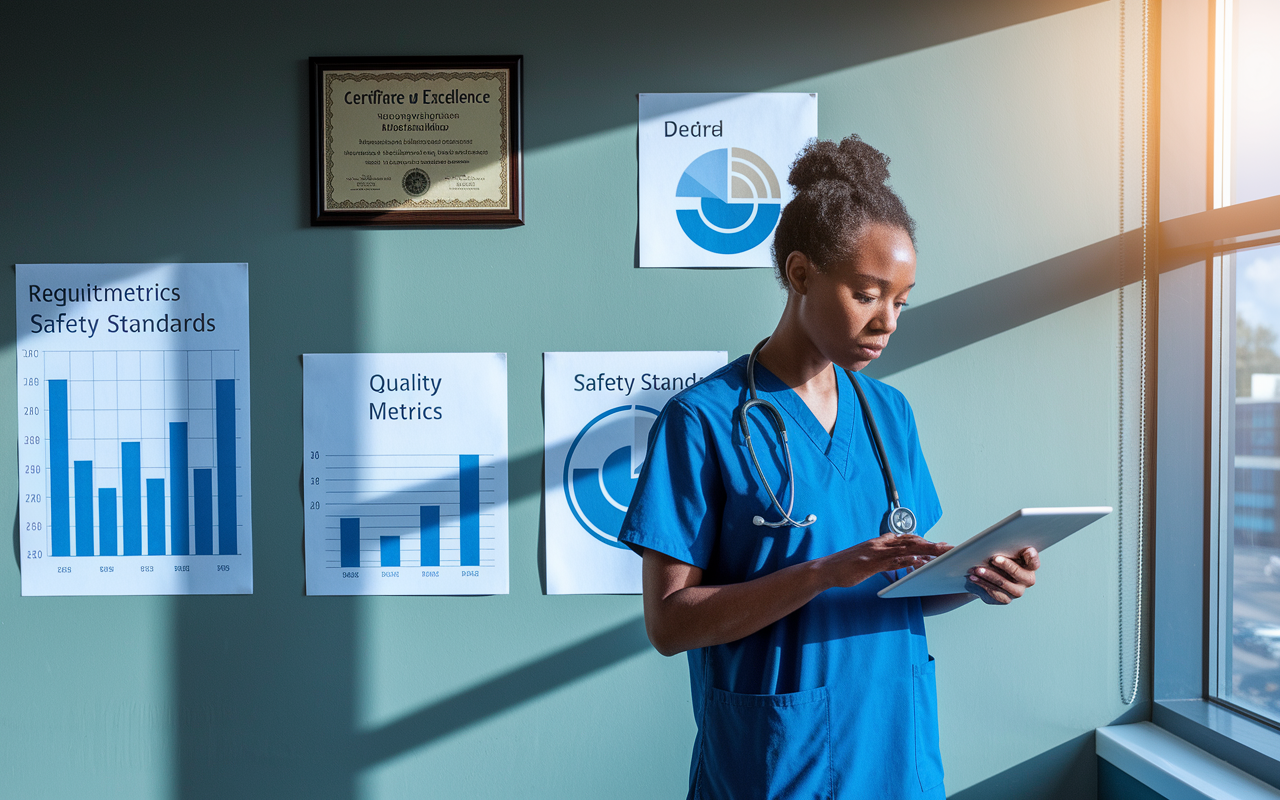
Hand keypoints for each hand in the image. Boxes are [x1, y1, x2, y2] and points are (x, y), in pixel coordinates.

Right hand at [822, 532, 951, 588]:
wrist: (827, 568)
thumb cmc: (846, 565)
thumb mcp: (867, 556)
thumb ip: (883, 554)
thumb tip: (898, 556)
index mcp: (880, 542)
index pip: (907, 538)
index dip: (925, 540)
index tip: (940, 544)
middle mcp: (879, 544)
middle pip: (911, 541)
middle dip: (931, 544)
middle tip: (948, 548)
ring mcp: (875, 553)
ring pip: (905, 549)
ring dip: (925, 550)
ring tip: (941, 553)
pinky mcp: (870, 564)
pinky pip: (892, 562)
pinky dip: (906, 561)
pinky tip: (918, 562)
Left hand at [966, 547, 1039, 604]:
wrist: (986, 574)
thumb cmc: (996, 557)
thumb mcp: (1001, 550)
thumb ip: (1003, 546)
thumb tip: (991, 542)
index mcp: (1029, 566)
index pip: (1034, 562)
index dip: (1032, 557)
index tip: (1027, 550)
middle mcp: (1026, 580)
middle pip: (1020, 574)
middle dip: (1006, 565)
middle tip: (993, 558)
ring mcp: (1017, 591)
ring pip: (1004, 584)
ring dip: (989, 576)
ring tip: (976, 569)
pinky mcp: (1005, 599)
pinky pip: (994, 593)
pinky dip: (982, 584)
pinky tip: (973, 578)